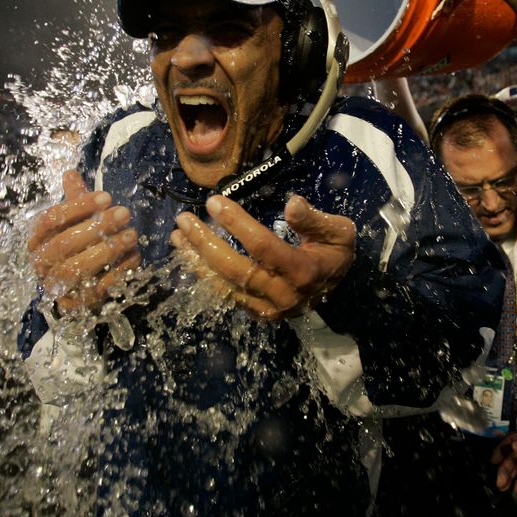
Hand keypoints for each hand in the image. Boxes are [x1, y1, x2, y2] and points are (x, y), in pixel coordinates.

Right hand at [28, 170, 140, 314]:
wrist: (75, 293)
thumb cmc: (76, 250)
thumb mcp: (73, 224)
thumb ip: (74, 200)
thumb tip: (71, 173)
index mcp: (37, 240)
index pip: (51, 219)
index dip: (78, 206)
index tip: (106, 197)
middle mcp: (42, 264)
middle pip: (64, 244)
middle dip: (96, 227)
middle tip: (124, 213)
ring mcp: (56, 287)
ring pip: (77, 268)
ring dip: (107, 250)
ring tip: (132, 234)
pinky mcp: (75, 306)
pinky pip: (95, 289)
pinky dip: (117, 272)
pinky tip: (134, 257)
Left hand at [170, 194, 354, 319]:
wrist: (337, 288)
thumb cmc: (334, 253)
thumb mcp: (339, 231)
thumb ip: (314, 219)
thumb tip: (291, 203)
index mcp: (303, 271)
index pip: (262, 246)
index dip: (237, 223)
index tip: (213, 202)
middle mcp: (283, 294)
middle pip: (235, 269)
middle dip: (205, 243)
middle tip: (183, 219)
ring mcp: (269, 308)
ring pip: (225, 286)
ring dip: (196, 262)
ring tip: (177, 237)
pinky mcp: (259, 314)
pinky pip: (226, 296)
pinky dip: (205, 277)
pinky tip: (189, 258)